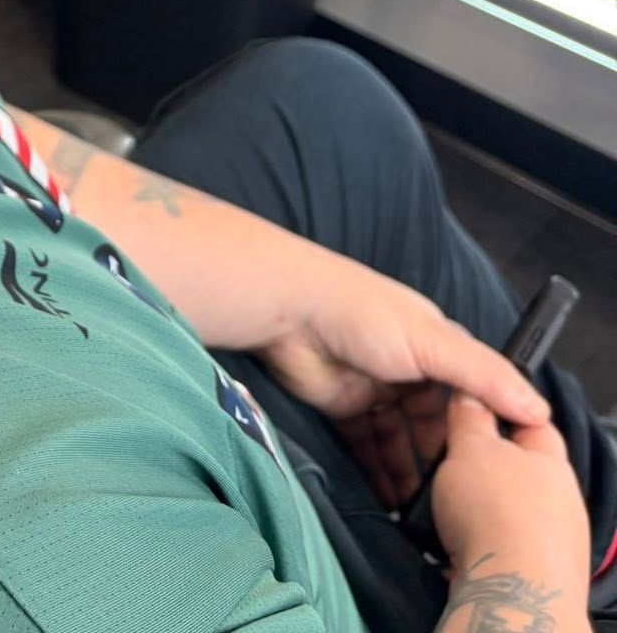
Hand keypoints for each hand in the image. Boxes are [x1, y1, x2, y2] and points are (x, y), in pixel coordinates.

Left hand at [254, 253, 548, 507]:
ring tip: (425, 516)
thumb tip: (539, 409)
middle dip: (444, 462)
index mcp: (435, 345)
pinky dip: (379, 473)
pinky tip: (390, 502)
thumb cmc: (362, 313)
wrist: (288, 312)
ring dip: (410, 475)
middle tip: (457, 503)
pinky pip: (368, 448)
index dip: (482, 431)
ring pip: (401, 442)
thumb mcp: (433, 342)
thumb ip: (484, 377)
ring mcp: (375, 389)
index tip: (496, 472)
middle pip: (434, 425)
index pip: (469, 395)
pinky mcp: (344, 409)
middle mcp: (408, 368)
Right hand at [433, 392, 588, 608]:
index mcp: (552, 461)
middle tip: (445, 458)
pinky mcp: (535, 573)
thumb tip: (471, 393)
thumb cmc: (497, 513)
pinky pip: (501, 544)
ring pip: (506, 508)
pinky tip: (454, 539)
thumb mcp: (471, 447)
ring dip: (477, 505)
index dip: (498, 407)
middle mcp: (560, 501)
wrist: (513, 595)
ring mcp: (551, 541)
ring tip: (441, 504)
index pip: (530, 419)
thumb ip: (470, 416)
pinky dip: (477, 539)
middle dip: (481, 463)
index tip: (468, 404)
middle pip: (516, 467)